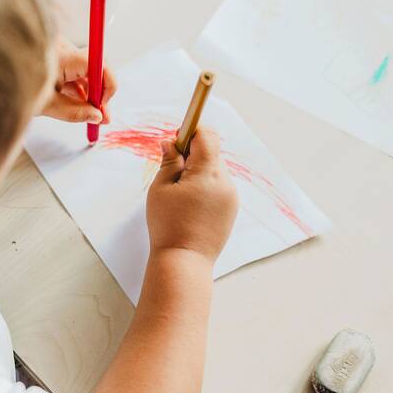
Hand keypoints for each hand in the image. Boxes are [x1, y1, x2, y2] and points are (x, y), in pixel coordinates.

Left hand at [39, 38, 116, 123]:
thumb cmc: (12, 89)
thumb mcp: (46, 106)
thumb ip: (75, 112)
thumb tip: (97, 116)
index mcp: (62, 57)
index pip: (98, 63)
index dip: (107, 84)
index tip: (103, 105)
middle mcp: (63, 48)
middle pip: (93, 68)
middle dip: (100, 93)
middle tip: (102, 118)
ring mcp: (58, 50)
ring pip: (84, 71)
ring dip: (89, 92)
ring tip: (89, 115)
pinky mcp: (53, 56)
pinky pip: (73, 70)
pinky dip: (76, 87)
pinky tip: (78, 104)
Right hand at [146, 127, 237, 262]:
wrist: (184, 260)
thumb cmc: (167, 224)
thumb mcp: (161, 188)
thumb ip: (169, 161)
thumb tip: (170, 142)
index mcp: (207, 172)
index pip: (207, 135)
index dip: (191, 132)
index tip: (176, 139)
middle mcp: (225, 181)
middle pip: (211, 152)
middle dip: (192, 154)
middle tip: (172, 171)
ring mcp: (231, 196)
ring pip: (215, 170)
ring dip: (199, 171)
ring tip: (180, 194)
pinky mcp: (232, 208)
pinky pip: (219, 186)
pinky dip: (205, 187)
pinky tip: (191, 205)